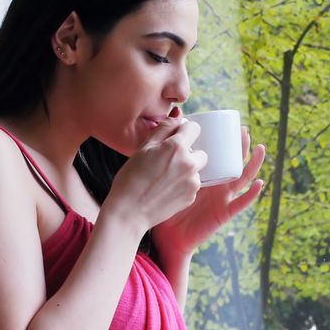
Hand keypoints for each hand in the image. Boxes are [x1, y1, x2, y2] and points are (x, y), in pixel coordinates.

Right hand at [103, 116, 207, 232]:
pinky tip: (166, 189)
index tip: (175, 138)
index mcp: (177, 147)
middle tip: (168, 161)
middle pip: (200, 151)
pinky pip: (192, 184)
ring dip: (186, 170)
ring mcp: (193, 182)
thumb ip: (163, 129)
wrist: (129, 212)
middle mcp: (189, 163)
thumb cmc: (131, 178)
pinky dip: (183, 184)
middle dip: (188, 153)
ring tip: (164, 178)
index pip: (194, 128)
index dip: (184, 131)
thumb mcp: (143, 148)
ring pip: (196, 169)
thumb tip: (178, 117)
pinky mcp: (191, 197)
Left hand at [151, 125, 266, 257]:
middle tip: (244, 129)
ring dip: (253, 164)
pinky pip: (241, 204)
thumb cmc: (162, 208)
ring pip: (243, 179)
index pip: (217, 155)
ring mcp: (222, 199)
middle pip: (234, 162)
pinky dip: (252, 194)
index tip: (226, 123)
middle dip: (241, 146)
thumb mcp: (165, 179)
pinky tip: (260, 182)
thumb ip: (165, 160)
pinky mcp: (223, 213)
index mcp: (204, 176)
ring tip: (259, 148)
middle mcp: (216, 186)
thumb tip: (159, 136)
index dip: (224, 140)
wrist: (166, 238)